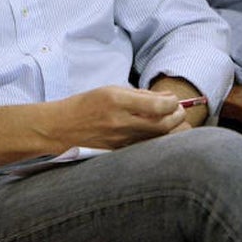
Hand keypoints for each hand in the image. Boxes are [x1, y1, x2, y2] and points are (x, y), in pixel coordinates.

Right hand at [44, 85, 187, 150]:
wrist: (62, 127)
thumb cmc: (86, 104)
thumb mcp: (110, 90)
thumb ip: (139, 95)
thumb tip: (167, 99)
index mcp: (117, 100)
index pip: (158, 106)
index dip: (172, 103)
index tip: (174, 99)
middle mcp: (120, 121)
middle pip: (163, 125)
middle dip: (177, 116)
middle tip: (179, 110)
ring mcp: (120, 139)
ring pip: (157, 137)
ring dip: (170, 128)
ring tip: (170, 119)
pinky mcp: (120, 151)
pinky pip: (145, 144)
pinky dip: (156, 137)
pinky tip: (155, 130)